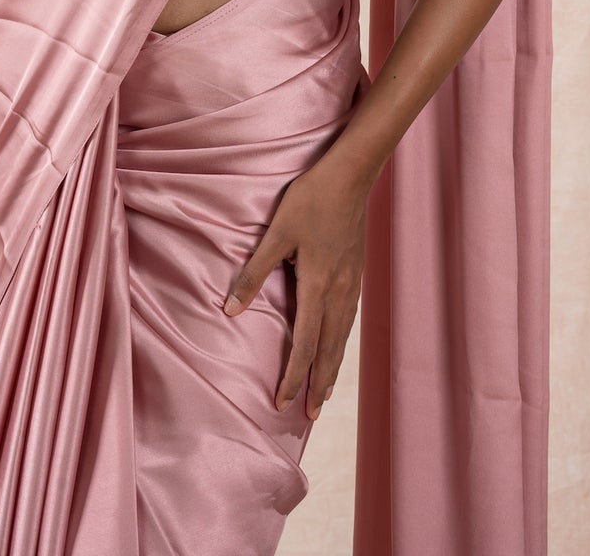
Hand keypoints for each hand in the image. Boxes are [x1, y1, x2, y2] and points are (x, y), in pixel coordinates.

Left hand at [221, 149, 369, 419]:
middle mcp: (340, 291)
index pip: (305, 345)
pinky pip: (350, 319)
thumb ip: (254, 272)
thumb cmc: (310, 199)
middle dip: (318, 384)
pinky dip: (343, 341)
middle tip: (310, 415)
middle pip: (329, 350)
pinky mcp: (358, 271)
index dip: (292, 376)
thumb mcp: (277, 233)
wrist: (352, 174)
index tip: (281, 403)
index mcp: (318, 285)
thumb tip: (231, 309)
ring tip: (325, 391)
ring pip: (342, 337)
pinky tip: (339, 343)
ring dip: (333, 367)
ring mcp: (353, 282)